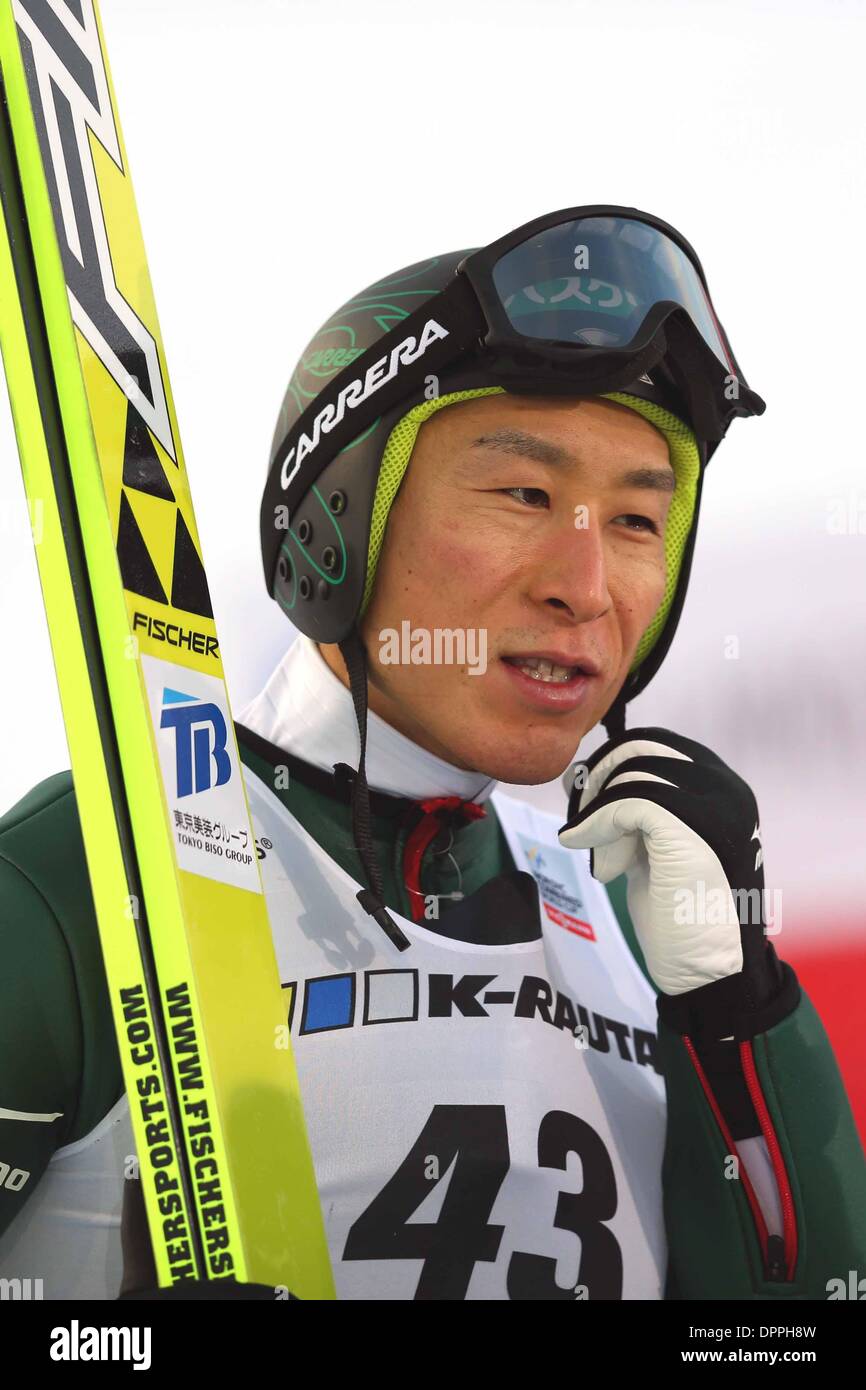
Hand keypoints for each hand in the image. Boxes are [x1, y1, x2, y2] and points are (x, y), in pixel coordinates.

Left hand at [558, 727, 795, 1039]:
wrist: (710, 971)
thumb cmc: (683, 915)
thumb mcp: (656, 848)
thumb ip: (636, 811)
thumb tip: (584, 776)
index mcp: (723, 788)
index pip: (656, 743)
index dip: (610, 763)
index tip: (584, 799)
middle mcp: (726, 788)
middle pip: (641, 747)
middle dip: (599, 778)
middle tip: (580, 821)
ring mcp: (714, 805)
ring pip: (632, 771)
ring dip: (599, 810)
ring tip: (600, 858)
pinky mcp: (689, 828)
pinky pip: (628, 802)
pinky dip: (597, 825)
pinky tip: (593, 860)